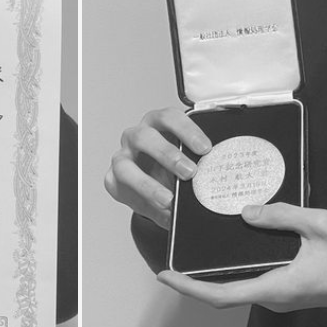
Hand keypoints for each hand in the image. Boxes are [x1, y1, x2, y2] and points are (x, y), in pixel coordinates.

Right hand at [104, 106, 210, 228]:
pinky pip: (120, 188)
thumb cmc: (172, 170)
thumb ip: (198, 169)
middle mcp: (138, 137)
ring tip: (169, 199)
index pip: (169, 118)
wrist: (154, 190)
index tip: (205, 148)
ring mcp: (123, 157)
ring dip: (147, 183)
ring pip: (125, 164)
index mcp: (158, 125)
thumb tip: (213, 182)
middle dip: (167, 154)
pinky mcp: (112, 178)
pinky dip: (141, 200)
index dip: (187, 130)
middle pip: (145, 137)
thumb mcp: (188, 165)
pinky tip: (158, 208)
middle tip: (189, 172)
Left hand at [157, 203, 326, 311]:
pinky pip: (253, 280)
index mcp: (277, 286)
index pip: (222, 294)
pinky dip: (234, 268)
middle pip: (224, 292)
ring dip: (213, 273)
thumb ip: (282, 217)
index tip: (165, 274)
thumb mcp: (319, 225)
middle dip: (194, 279)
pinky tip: (229, 245)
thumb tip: (246, 213)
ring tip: (194, 248)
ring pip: (238, 286)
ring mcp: (280, 296)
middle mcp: (273, 297)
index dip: (189, 287)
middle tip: (171, 256)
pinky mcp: (287, 289)